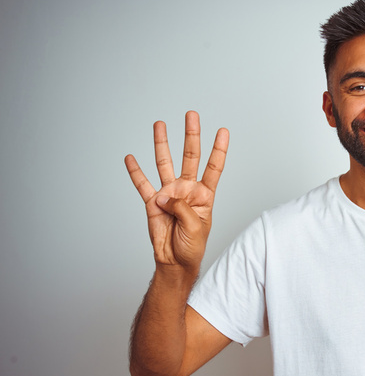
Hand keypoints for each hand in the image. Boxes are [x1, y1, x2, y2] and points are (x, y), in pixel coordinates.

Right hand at [125, 111, 228, 272]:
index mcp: (204, 195)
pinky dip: (135, 171)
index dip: (219, 150)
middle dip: (191, 135)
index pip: (213, 167)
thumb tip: (163, 196)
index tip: (223, 131)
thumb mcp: (195, 227)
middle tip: (191, 115)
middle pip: (190, 156)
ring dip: (162, 144)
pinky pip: (142, 184)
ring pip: (165, 163)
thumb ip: (182, 208)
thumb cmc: (191, 245)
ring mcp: (169, 194)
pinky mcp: (152, 202)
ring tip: (160, 124)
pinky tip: (130, 158)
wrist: (174, 261)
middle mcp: (187, 189)